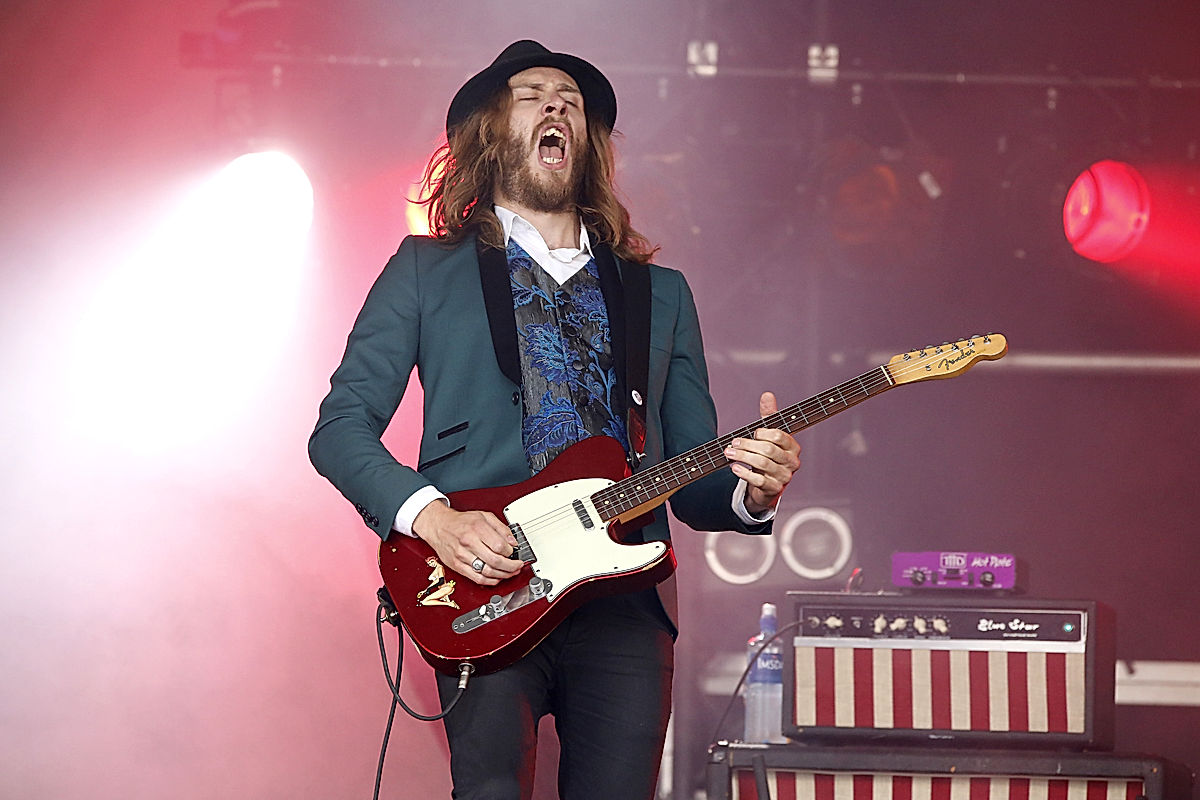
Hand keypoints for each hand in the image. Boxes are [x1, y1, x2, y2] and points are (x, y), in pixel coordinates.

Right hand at [411, 500, 523, 585]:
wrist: (438, 526)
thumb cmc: (461, 522)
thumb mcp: (484, 516)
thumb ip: (501, 528)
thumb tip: (513, 542)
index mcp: (476, 528)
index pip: (499, 546)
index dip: (510, 552)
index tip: (514, 551)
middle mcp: (468, 542)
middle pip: (495, 561)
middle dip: (511, 566)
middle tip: (518, 565)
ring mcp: (462, 556)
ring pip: (487, 572)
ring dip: (503, 575)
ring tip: (511, 572)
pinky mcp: (457, 566)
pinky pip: (477, 578)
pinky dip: (490, 580)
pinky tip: (497, 577)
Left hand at [724, 391, 801, 514]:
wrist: (767, 484)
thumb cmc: (768, 455)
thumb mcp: (769, 435)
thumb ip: (769, 416)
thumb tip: (767, 395)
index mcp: (793, 446)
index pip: (779, 436)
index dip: (763, 433)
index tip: (752, 433)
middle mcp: (792, 461)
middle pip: (769, 450)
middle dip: (748, 445)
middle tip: (733, 443)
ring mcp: (784, 476)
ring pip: (763, 464)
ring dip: (743, 457)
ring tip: (728, 453)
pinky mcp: (774, 489)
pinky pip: (759, 481)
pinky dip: (744, 474)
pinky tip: (734, 468)